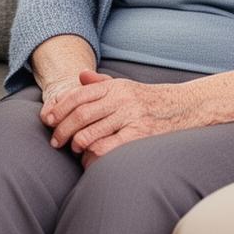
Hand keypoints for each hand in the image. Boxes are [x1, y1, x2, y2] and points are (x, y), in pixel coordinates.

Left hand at [43, 71, 202, 166]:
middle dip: (63, 129)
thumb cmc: (150, 100)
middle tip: (55, 141)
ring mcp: (131, 116)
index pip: (79, 95)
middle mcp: (122, 99)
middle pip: (81, 114)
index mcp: (115, 86)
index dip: (60, 108)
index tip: (48, 120)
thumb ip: (101, 83)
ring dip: (76, 143)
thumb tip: (79, 76)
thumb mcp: (126, 87)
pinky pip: (109, 146)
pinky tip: (90, 156)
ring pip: (91, 131)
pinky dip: (95, 152)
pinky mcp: (141, 134)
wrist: (185, 107)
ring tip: (72, 149)